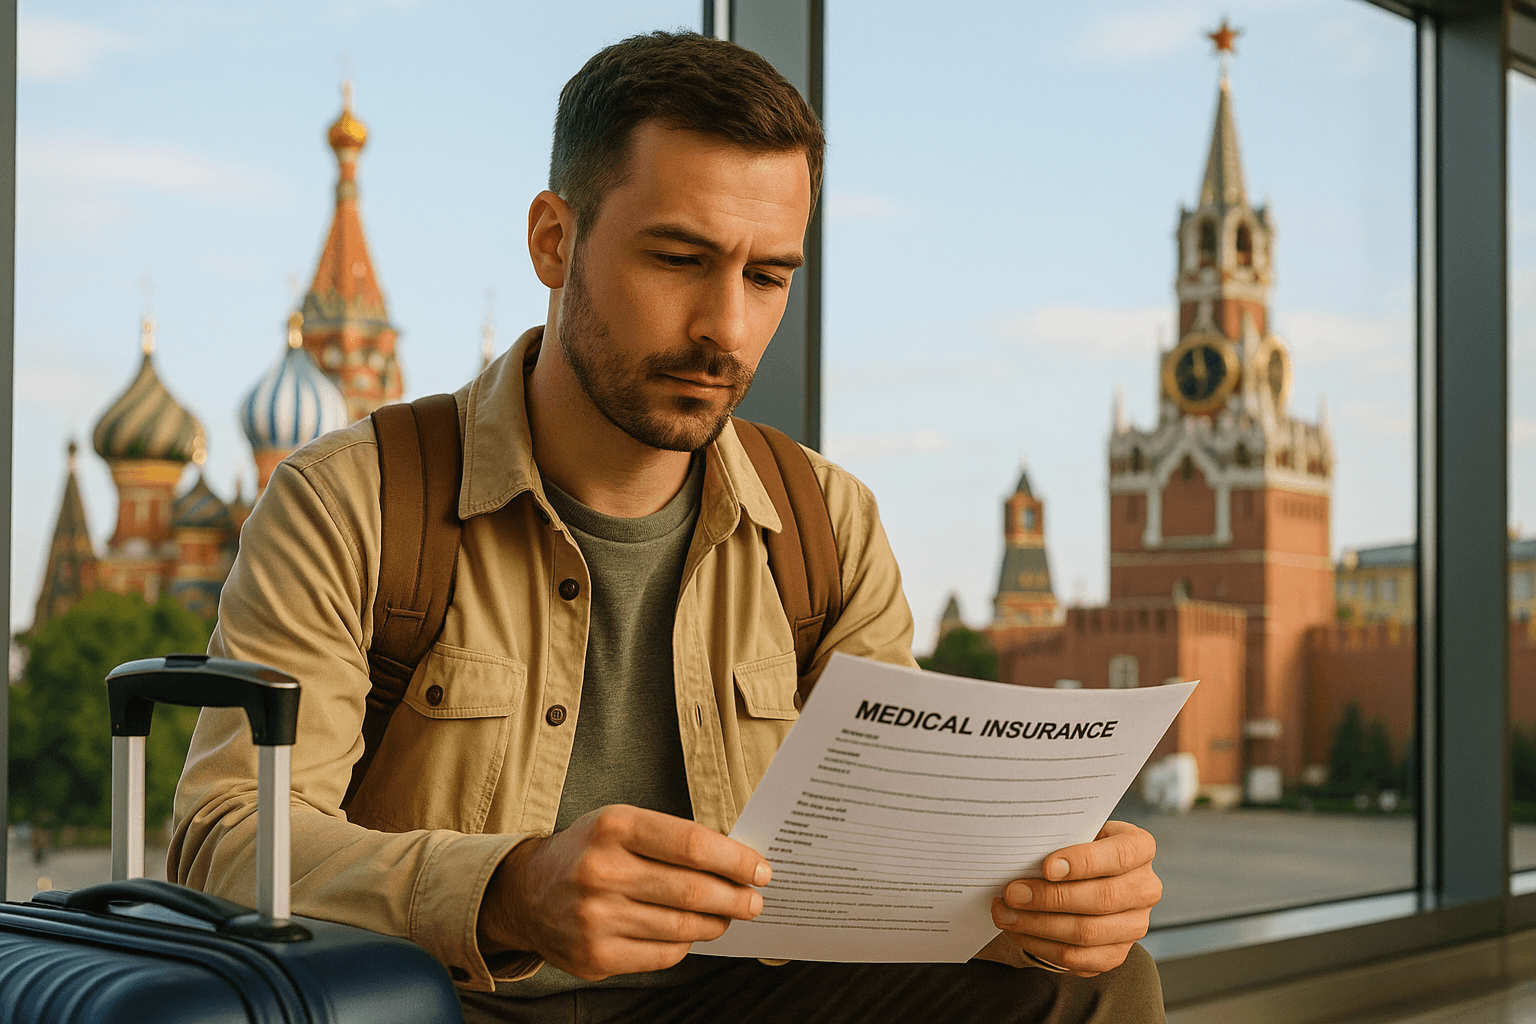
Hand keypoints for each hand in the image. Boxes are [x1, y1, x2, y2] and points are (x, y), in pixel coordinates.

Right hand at [477, 804, 770, 980]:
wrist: (527, 894)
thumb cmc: (589, 852)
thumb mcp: (621, 824)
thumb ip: (673, 838)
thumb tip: (736, 860)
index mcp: (613, 827)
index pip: (692, 845)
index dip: (735, 860)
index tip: (760, 869)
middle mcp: (602, 871)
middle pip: (692, 891)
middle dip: (735, 898)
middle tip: (754, 901)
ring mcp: (596, 918)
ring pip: (682, 927)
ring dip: (716, 924)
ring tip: (728, 917)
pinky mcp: (595, 956)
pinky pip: (662, 954)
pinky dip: (685, 944)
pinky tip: (689, 932)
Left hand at [989, 820, 1160, 976]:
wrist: (1086, 876)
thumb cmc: (1074, 847)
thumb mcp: (1073, 832)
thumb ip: (1058, 839)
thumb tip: (1021, 853)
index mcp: (1140, 848)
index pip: (1119, 855)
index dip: (1083, 862)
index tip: (1046, 866)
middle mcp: (1146, 888)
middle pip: (1102, 898)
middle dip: (1050, 897)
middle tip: (1012, 893)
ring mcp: (1135, 925)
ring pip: (1088, 933)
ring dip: (1039, 925)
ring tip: (1005, 914)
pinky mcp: (1116, 954)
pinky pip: (1079, 959)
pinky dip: (1042, 947)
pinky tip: (1019, 932)